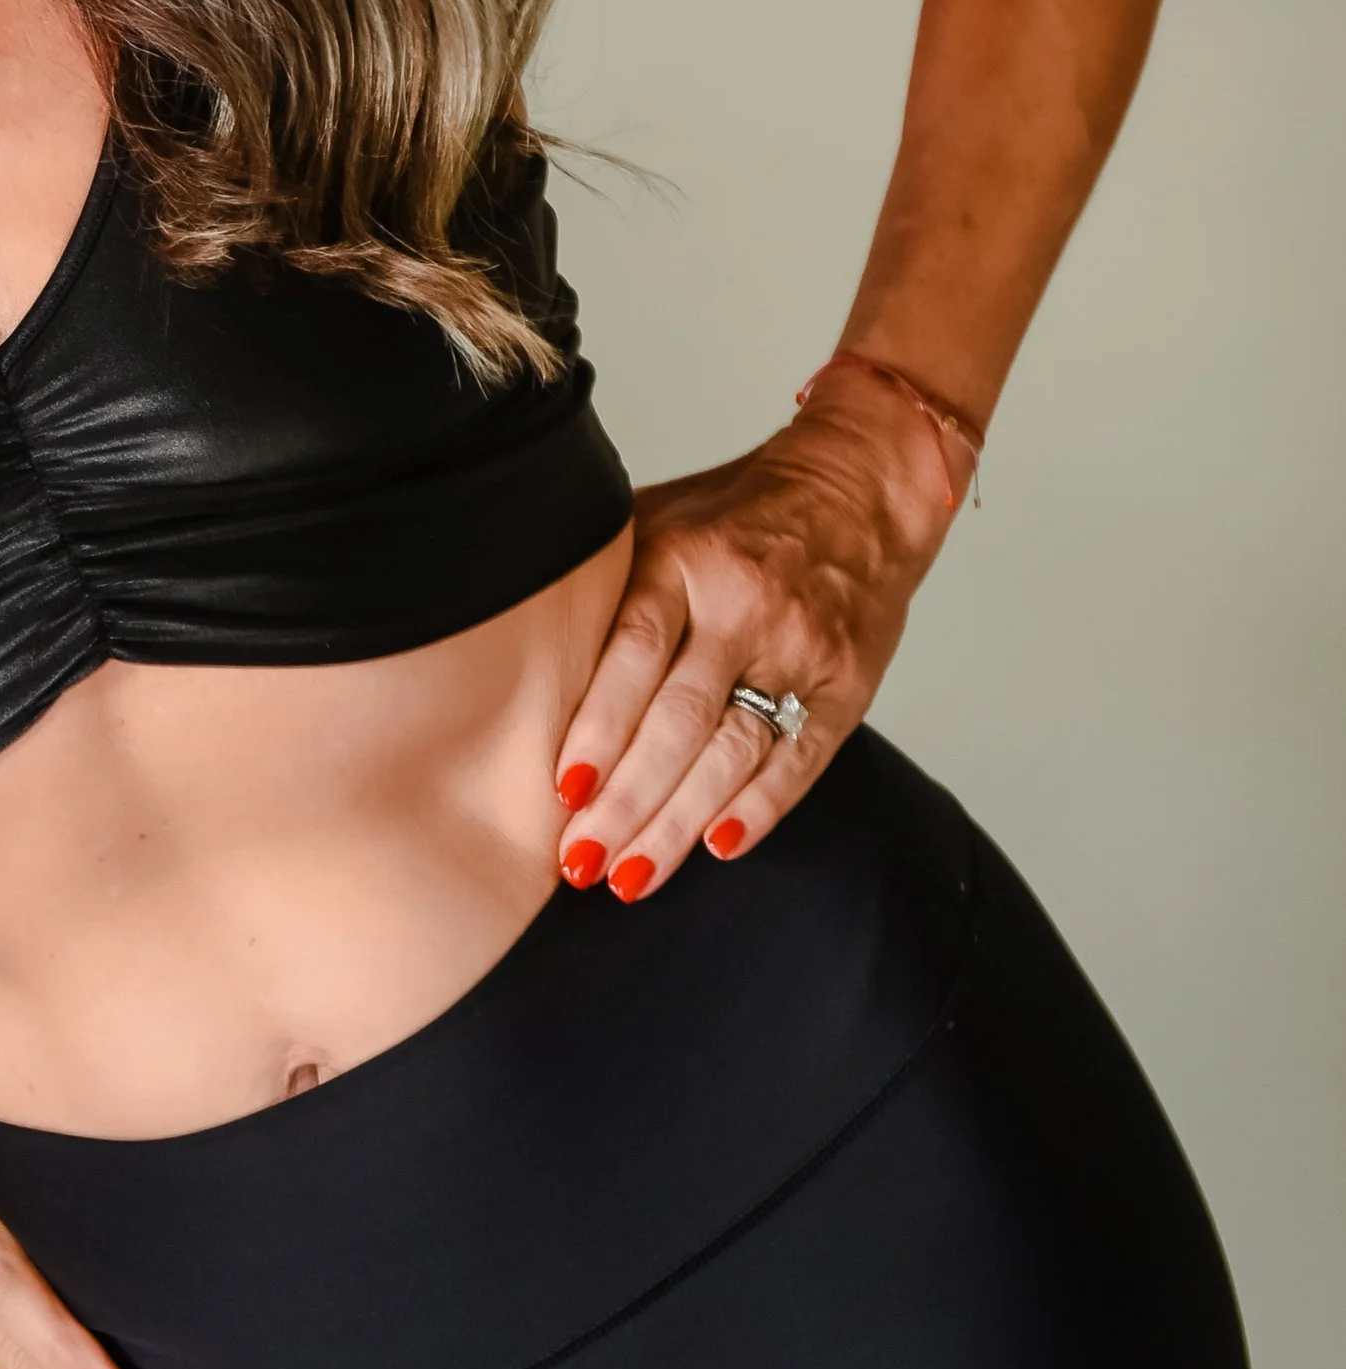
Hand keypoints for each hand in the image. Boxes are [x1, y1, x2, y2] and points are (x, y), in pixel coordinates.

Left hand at [551, 373, 958, 900]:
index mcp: (684, 562)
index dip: (599, 727)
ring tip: (631, 876)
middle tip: (582, 861)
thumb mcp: (658, 517)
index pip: (635, 655)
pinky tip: (717, 848)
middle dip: (627, 800)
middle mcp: (742, 609)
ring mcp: (799, 652)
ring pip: (733, 753)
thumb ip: (604, 580)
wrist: (857, 492)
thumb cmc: (736, 514)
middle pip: (679, 720)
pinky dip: (759, 809)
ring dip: (679, 822)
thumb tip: (511, 633)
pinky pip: (799, 760)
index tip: (562, 790)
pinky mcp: (846, 687)